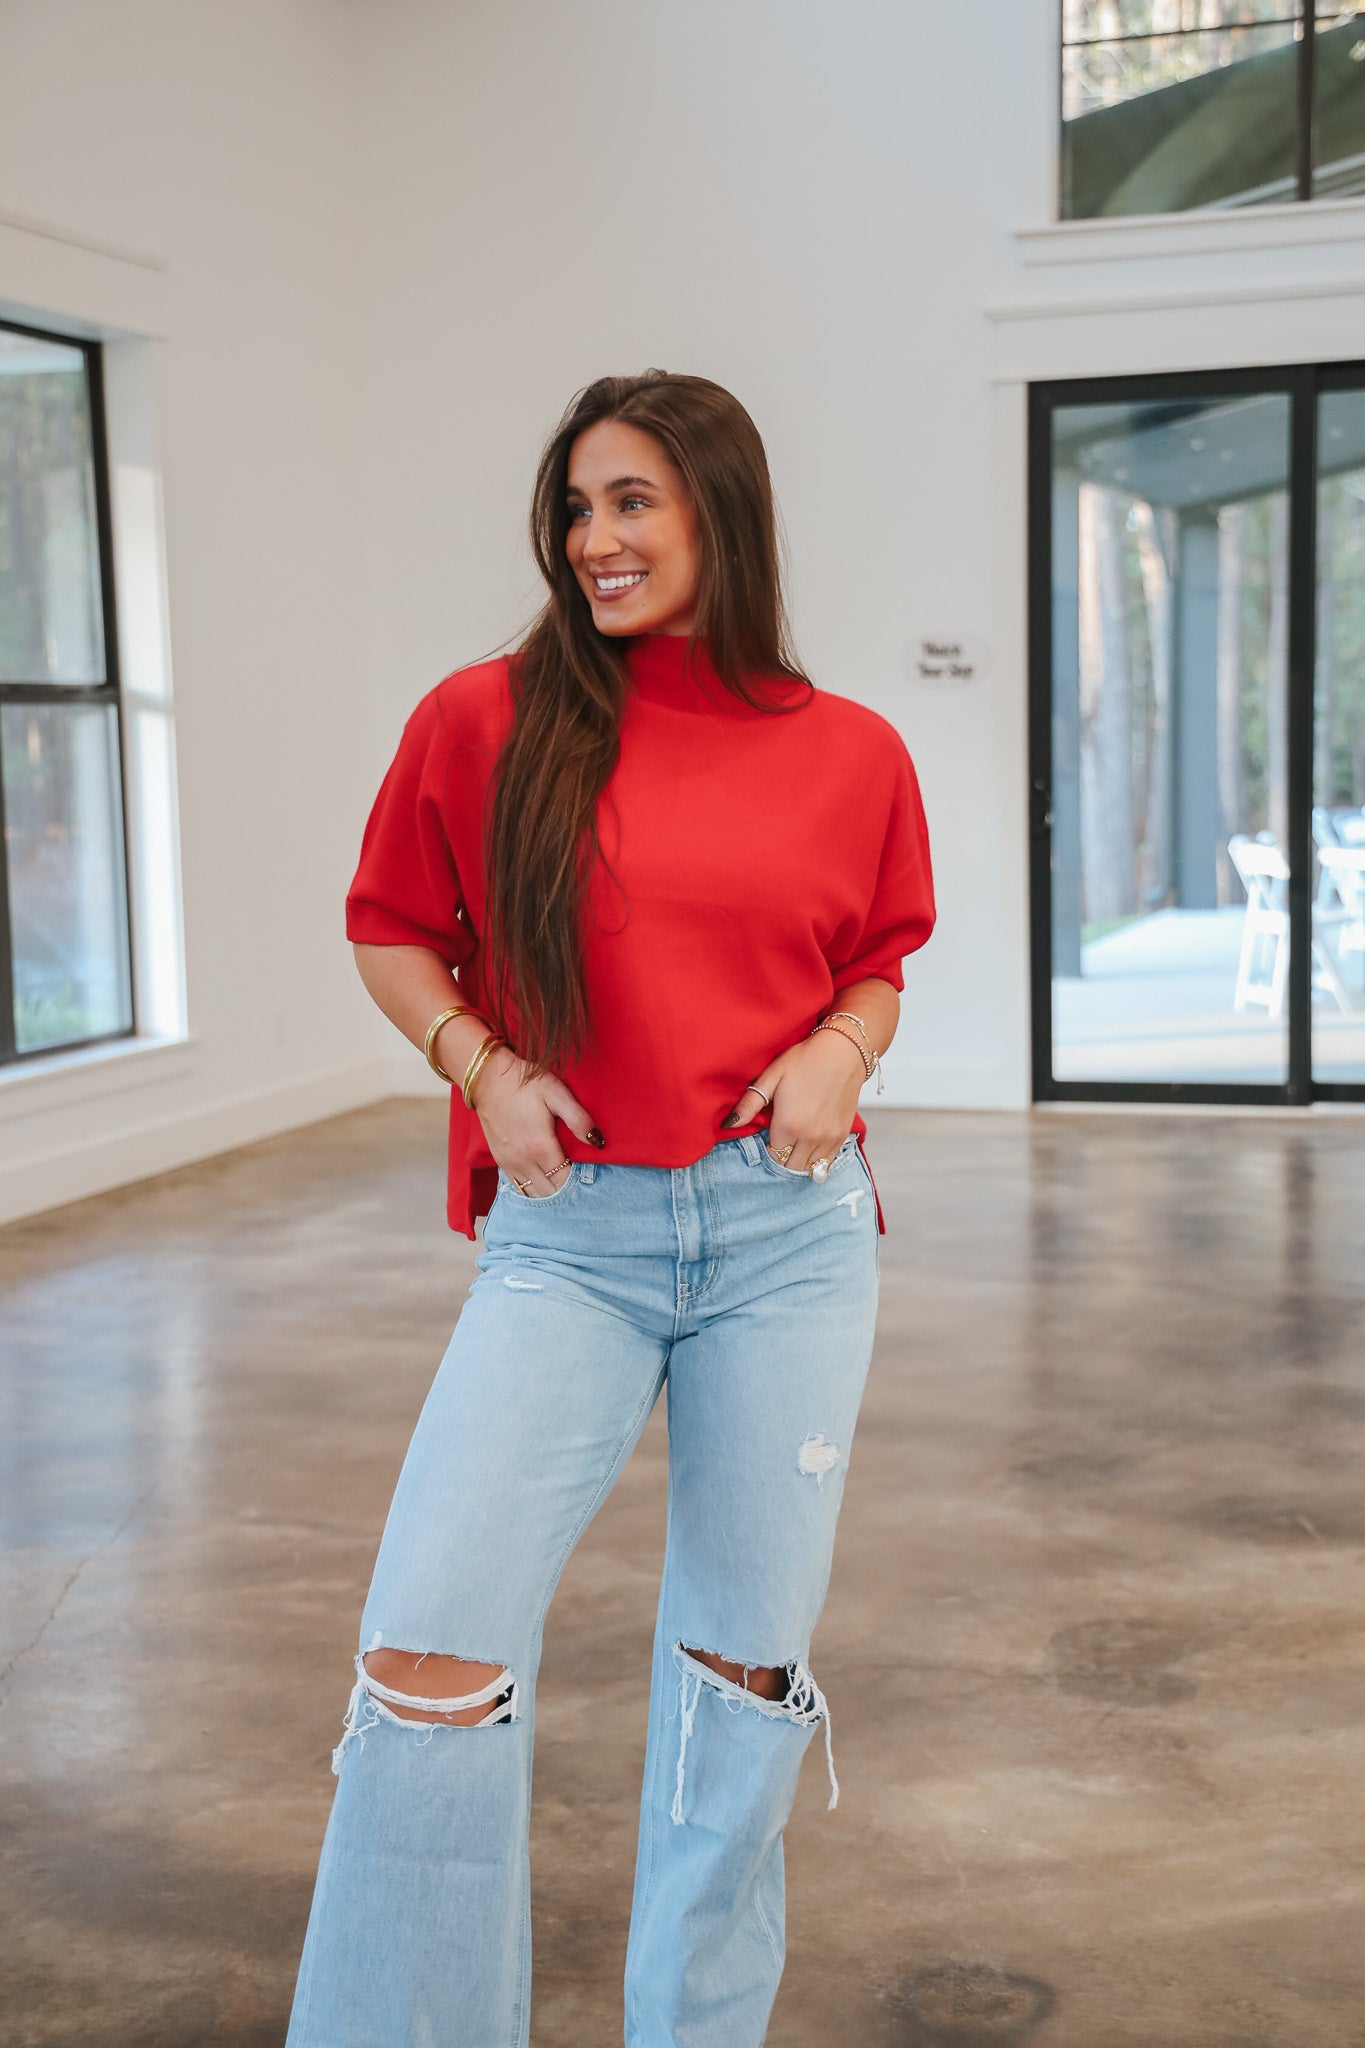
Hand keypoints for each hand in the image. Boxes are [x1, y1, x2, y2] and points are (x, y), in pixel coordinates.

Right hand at [467, 1043, 604, 1195]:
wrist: (487, 1078)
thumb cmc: (525, 1083)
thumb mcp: (557, 1094)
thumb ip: (578, 1119)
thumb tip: (599, 1142)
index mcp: (541, 1147)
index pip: (565, 1182)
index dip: (579, 1184)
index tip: (590, 1177)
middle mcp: (523, 1161)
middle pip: (550, 1193)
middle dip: (567, 1191)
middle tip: (581, 1182)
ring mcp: (509, 1163)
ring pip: (533, 1194)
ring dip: (550, 1193)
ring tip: (564, 1183)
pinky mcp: (500, 1161)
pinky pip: (519, 1187)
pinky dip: (533, 1189)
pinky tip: (544, 1182)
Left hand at [719, 1027, 865, 1174]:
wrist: (843, 1052)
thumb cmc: (805, 1059)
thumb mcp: (772, 1077)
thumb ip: (749, 1104)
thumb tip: (728, 1124)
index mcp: (788, 1124)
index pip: (773, 1156)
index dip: (768, 1149)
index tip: (768, 1137)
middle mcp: (809, 1136)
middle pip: (790, 1166)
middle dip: (782, 1158)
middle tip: (780, 1141)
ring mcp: (828, 1138)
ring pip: (809, 1168)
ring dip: (799, 1160)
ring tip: (795, 1143)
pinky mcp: (842, 1135)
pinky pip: (827, 1162)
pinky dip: (817, 1160)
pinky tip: (810, 1145)